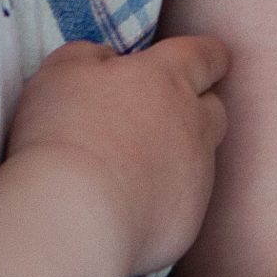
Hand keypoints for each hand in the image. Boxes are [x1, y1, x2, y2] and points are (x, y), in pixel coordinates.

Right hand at [8, 38, 229, 276]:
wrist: (72, 215)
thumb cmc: (62, 132)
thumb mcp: (62, 70)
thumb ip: (91, 55)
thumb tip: (106, 60)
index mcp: (169, 77)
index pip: (207, 55)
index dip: (208, 57)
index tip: (207, 62)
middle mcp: (194, 122)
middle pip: (214, 109)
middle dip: (196, 110)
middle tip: (161, 121)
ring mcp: (198, 175)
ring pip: (203, 159)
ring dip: (179, 159)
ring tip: (138, 172)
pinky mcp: (189, 222)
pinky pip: (184, 207)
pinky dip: (164, 205)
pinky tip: (129, 213)